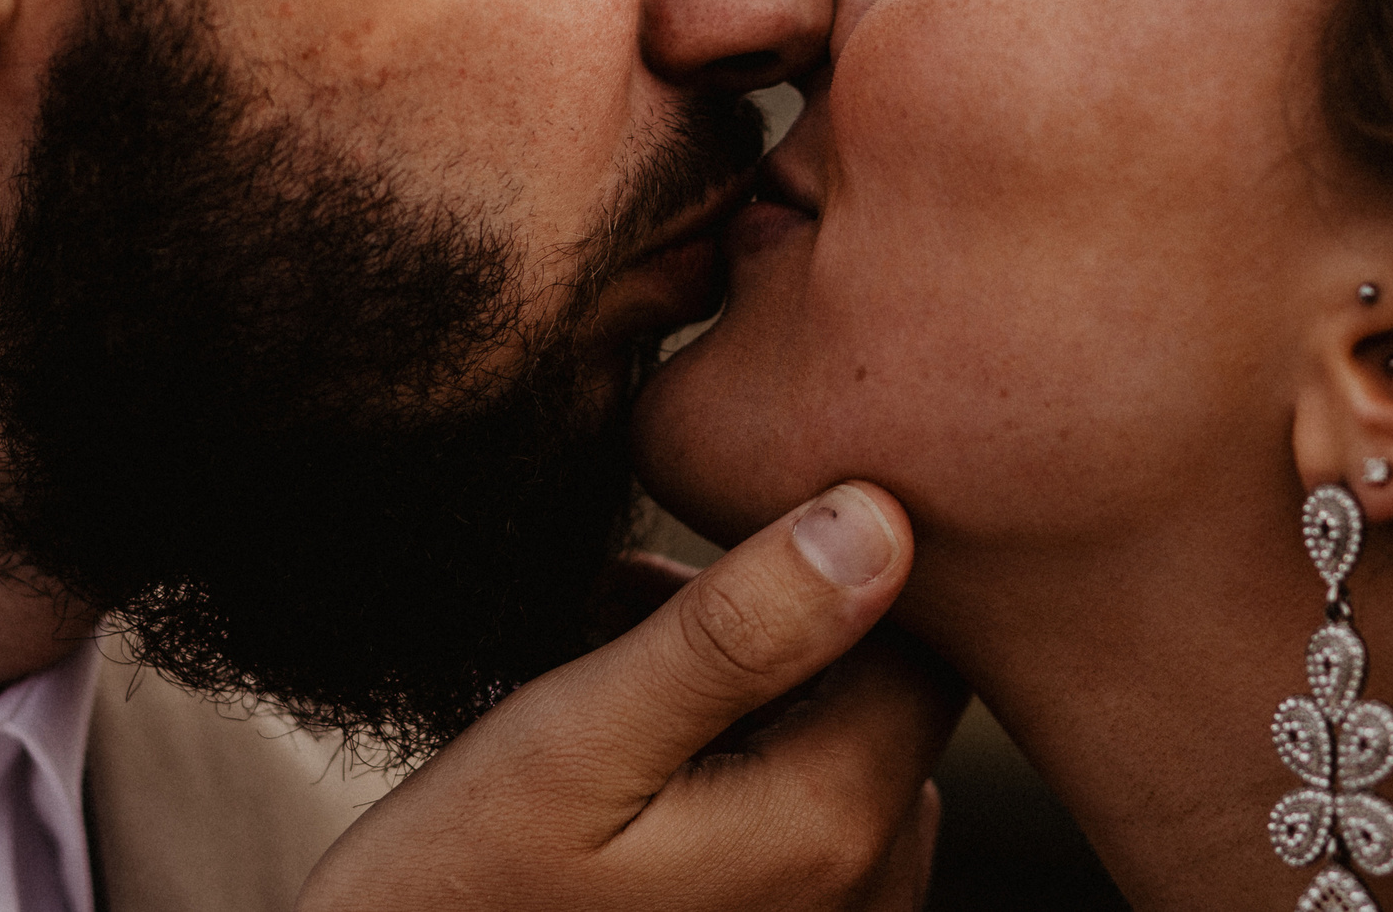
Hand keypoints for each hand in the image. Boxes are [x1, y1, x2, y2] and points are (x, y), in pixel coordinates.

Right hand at [297, 482, 964, 911]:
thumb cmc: (464, 890)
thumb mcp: (579, 738)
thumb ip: (735, 633)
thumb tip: (879, 517)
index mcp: (838, 823)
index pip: (928, 634)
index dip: (838, 556)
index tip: (712, 539)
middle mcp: (873, 890)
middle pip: (878, 687)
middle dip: (766, 626)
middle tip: (619, 607)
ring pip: (836, 743)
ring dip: (741, 693)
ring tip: (604, 675)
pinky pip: (805, 818)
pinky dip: (734, 768)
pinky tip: (631, 767)